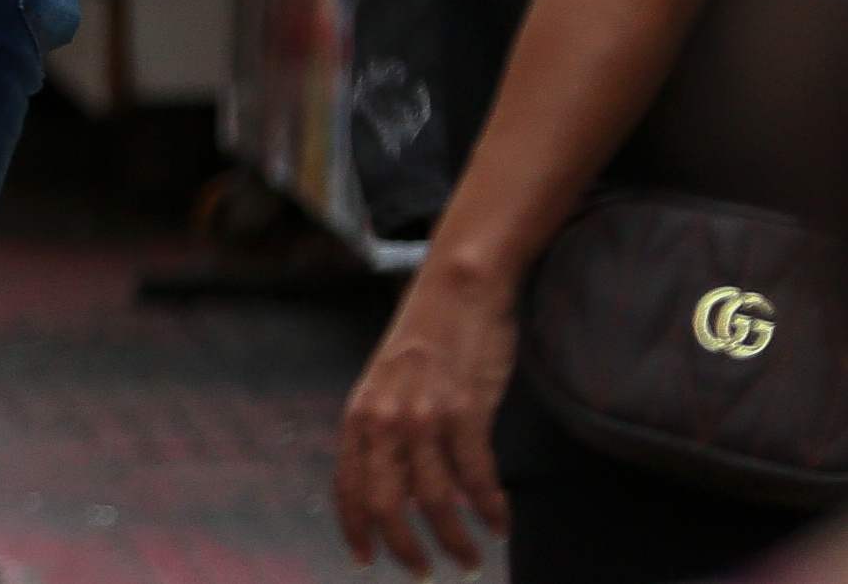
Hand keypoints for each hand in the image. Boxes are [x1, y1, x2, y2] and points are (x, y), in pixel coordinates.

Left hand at [334, 261, 514, 571]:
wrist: (456, 291)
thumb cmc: (424, 342)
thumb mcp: (386, 389)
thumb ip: (385, 437)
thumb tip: (401, 497)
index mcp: (358, 416)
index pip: (347, 487)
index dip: (355, 529)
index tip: (364, 560)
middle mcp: (383, 421)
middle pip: (387, 505)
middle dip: (406, 549)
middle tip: (426, 572)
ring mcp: (423, 417)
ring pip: (436, 502)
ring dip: (456, 540)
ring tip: (470, 559)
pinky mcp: (466, 412)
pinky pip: (478, 479)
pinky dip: (491, 510)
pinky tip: (500, 524)